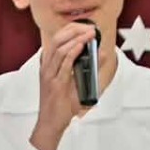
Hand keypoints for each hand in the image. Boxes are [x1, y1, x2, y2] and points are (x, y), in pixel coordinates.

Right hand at [27, 19, 99, 149]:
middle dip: (75, 30)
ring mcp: (49, 75)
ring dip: (76, 39)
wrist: (51, 123)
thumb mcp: (76, 82)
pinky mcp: (55, 83)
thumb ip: (89, 67)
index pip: (57, 38)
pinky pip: (64, 63)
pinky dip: (73, 52)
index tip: (86, 26)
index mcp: (49, 63)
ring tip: (89, 35)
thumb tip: (103, 53)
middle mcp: (46, 66)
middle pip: (57, 39)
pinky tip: (82, 46)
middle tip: (91, 28)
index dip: (71, 28)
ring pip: (60, 49)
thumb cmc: (62, 104)